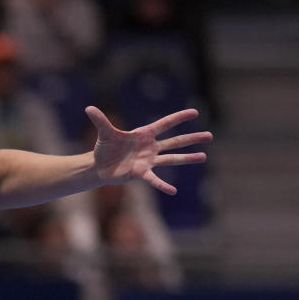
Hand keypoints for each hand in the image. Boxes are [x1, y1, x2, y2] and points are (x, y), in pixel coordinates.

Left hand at [85, 106, 211, 194]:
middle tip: (209, 135)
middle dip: (191, 138)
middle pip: (175, 141)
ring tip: (204, 157)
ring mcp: (148, 160)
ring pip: (171, 158)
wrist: (100, 166)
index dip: (178, 118)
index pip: (164, 124)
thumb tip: (88, 108)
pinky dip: (162, 185)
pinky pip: (154, 179)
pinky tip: (173, 191)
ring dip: (187, 158)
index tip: (195, 112)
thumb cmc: (105, 147)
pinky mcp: (142, 173)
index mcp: (143, 134)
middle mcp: (150, 147)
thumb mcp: (105, 133)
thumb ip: (100, 120)